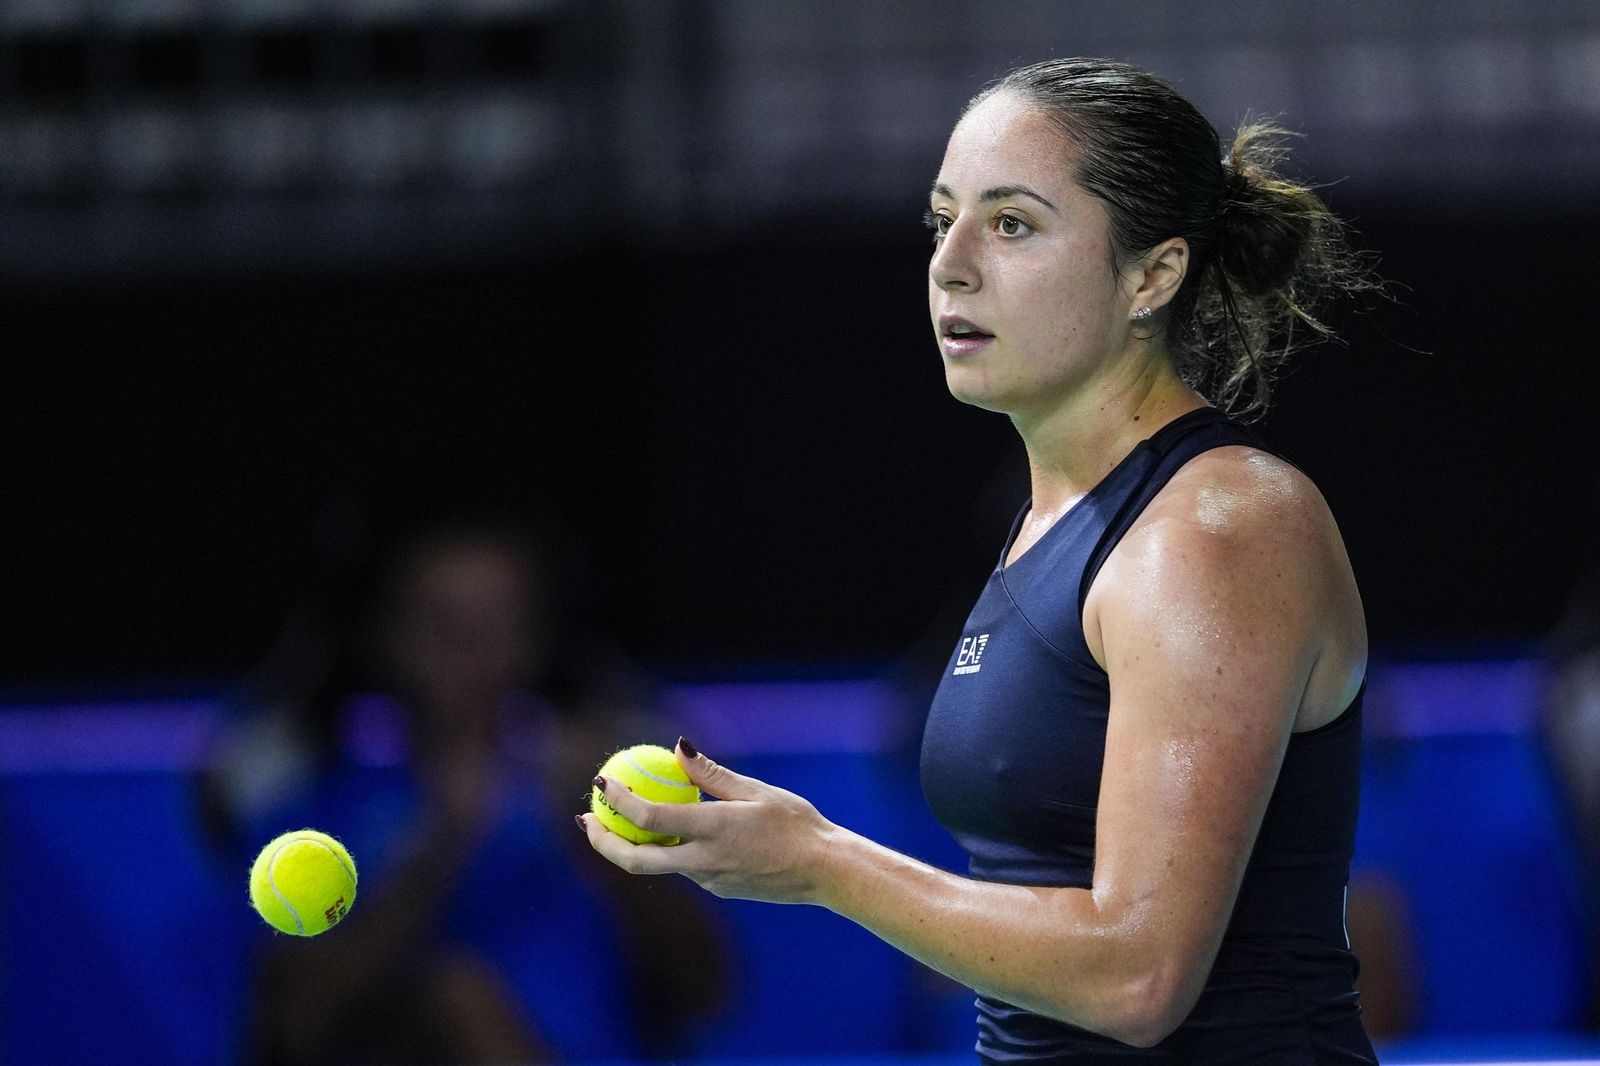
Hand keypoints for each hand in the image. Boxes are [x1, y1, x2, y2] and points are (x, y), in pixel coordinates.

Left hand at [579, 739, 839, 905]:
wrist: (825, 872)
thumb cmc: (797, 824)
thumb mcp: (757, 790)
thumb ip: (712, 774)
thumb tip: (678, 747)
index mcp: (714, 830)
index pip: (651, 817)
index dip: (618, 800)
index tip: (601, 782)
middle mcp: (706, 861)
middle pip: (636, 860)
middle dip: (602, 842)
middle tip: (586, 819)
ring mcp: (711, 881)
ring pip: (659, 865)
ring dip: (631, 845)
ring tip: (614, 820)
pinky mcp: (719, 890)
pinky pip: (685, 868)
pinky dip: (667, 849)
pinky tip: (668, 832)